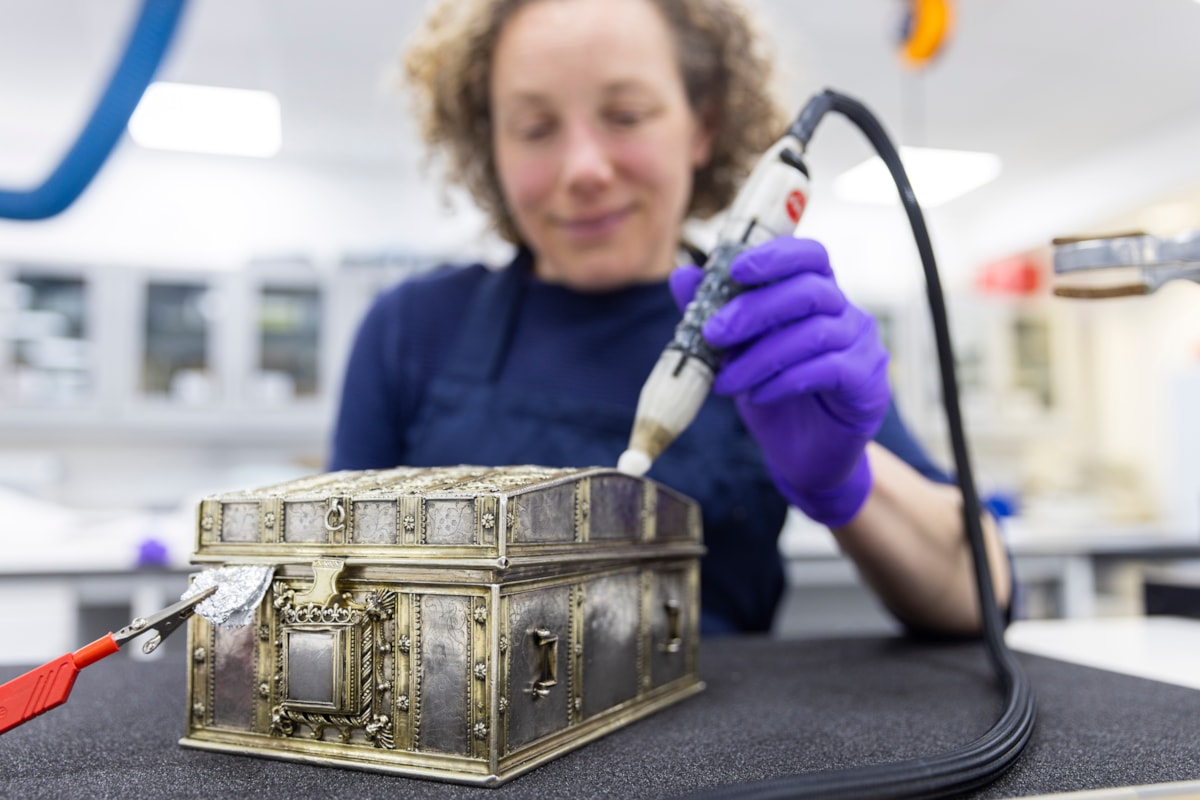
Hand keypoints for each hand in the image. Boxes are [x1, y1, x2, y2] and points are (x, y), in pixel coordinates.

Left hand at [669, 237, 890, 526]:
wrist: (801, 458)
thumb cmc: (772, 396)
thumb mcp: (735, 353)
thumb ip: (713, 313)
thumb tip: (683, 275)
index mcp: (817, 296)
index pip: (810, 255)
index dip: (776, 255)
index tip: (735, 269)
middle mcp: (846, 313)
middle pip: (810, 290)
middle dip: (755, 310)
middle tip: (713, 334)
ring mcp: (863, 346)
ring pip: (815, 333)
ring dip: (761, 355)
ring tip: (725, 381)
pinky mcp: (867, 383)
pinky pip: (828, 370)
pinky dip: (785, 381)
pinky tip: (757, 396)